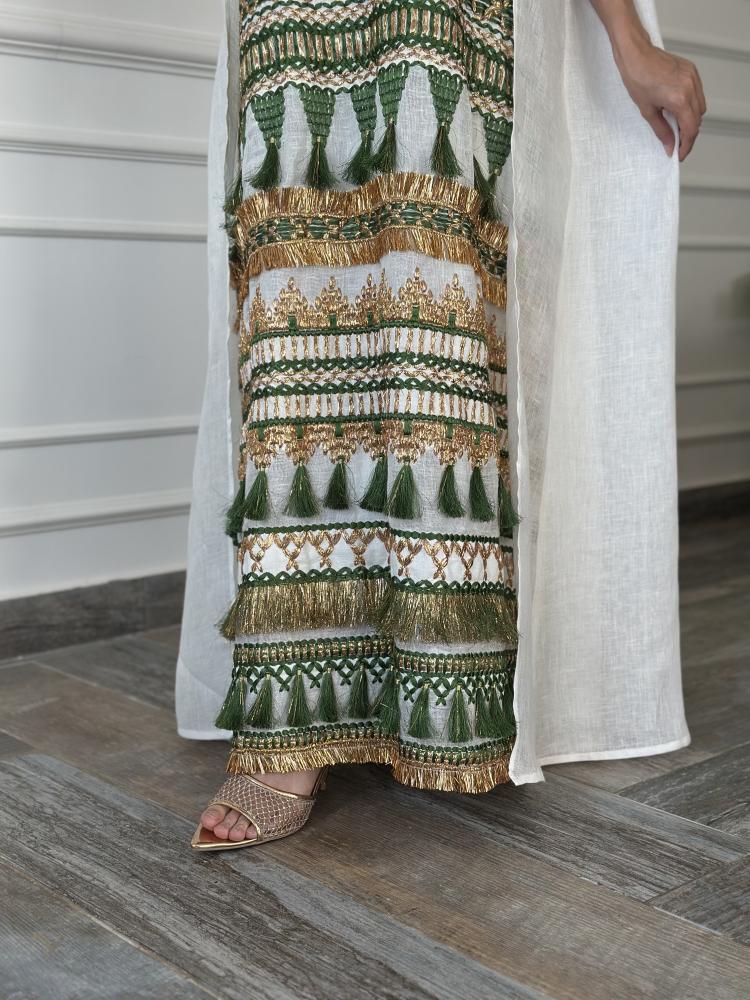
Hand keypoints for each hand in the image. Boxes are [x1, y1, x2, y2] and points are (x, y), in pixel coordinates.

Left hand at [613, 34, 706, 160]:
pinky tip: (678, 110)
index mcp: (679, 99)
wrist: (636, 54)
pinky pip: (697, 94)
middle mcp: (690, 87)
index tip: (680, 154)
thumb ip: (662, 131)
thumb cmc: (637, 78)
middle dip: (689, 134)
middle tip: (677, 143)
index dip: (686, 145)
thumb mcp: (647, 111)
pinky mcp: (691, 71)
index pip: (691, 129)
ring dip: (691, 120)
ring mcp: (693, 77)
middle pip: (697, 119)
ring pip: (700, 107)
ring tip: (676, 127)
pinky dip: (691, 105)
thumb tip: (669, 146)